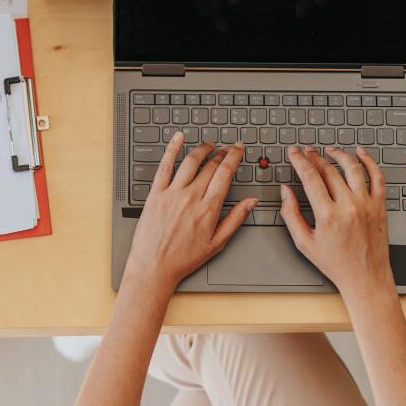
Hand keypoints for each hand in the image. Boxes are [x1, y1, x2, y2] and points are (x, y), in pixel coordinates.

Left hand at [123, 135, 256, 293]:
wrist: (154, 266)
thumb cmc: (183, 258)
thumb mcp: (217, 243)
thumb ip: (235, 219)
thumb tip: (251, 202)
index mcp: (208, 209)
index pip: (225, 174)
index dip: (234, 157)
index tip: (238, 149)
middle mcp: (191, 197)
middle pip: (210, 166)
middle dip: (222, 153)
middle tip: (227, 147)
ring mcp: (172, 193)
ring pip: (190, 161)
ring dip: (202, 149)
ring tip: (209, 145)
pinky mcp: (155, 193)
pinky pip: (165, 165)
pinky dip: (172, 149)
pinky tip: (178, 138)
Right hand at [279, 146, 392, 298]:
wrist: (365, 277)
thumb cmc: (336, 264)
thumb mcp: (304, 243)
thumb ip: (291, 214)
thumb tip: (285, 191)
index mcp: (328, 215)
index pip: (310, 177)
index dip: (299, 161)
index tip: (294, 153)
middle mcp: (348, 207)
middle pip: (329, 170)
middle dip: (314, 157)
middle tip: (307, 151)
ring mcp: (366, 205)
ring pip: (352, 168)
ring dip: (338, 154)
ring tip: (329, 150)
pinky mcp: (380, 206)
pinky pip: (377, 177)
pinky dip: (369, 161)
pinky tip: (360, 153)